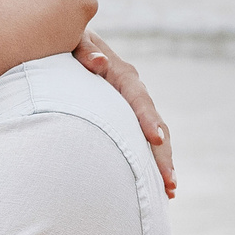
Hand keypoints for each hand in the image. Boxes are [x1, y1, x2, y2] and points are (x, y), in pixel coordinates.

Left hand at [77, 31, 174, 197]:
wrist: (65, 44)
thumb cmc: (65, 43)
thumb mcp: (72, 41)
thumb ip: (84, 49)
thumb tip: (100, 62)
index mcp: (120, 74)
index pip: (138, 98)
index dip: (148, 119)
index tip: (155, 140)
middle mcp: (132, 92)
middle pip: (154, 124)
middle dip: (163, 155)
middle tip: (169, 184)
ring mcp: (131, 106)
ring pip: (154, 136)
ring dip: (162, 163)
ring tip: (169, 192)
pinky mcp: (125, 117)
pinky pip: (141, 141)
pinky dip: (149, 161)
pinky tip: (156, 186)